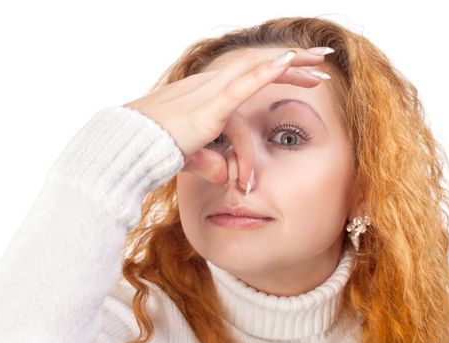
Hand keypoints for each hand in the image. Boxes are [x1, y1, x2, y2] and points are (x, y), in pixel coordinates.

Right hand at [122, 47, 329, 191]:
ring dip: (291, 63)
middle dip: (292, 60)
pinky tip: (290, 62)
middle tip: (322, 59)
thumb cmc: (149, 153)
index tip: (303, 72)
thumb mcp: (188, 158)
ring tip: (321, 61)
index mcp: (205, 94)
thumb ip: (209, 164)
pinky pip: (241, 86)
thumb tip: (225, 177)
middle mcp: (208, 87)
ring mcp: (207, 95)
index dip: (277, 70)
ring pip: (256, 69)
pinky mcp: (207, 110)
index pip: (247, 74)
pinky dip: (267, 73)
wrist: (125, 150)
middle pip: (258, 65)